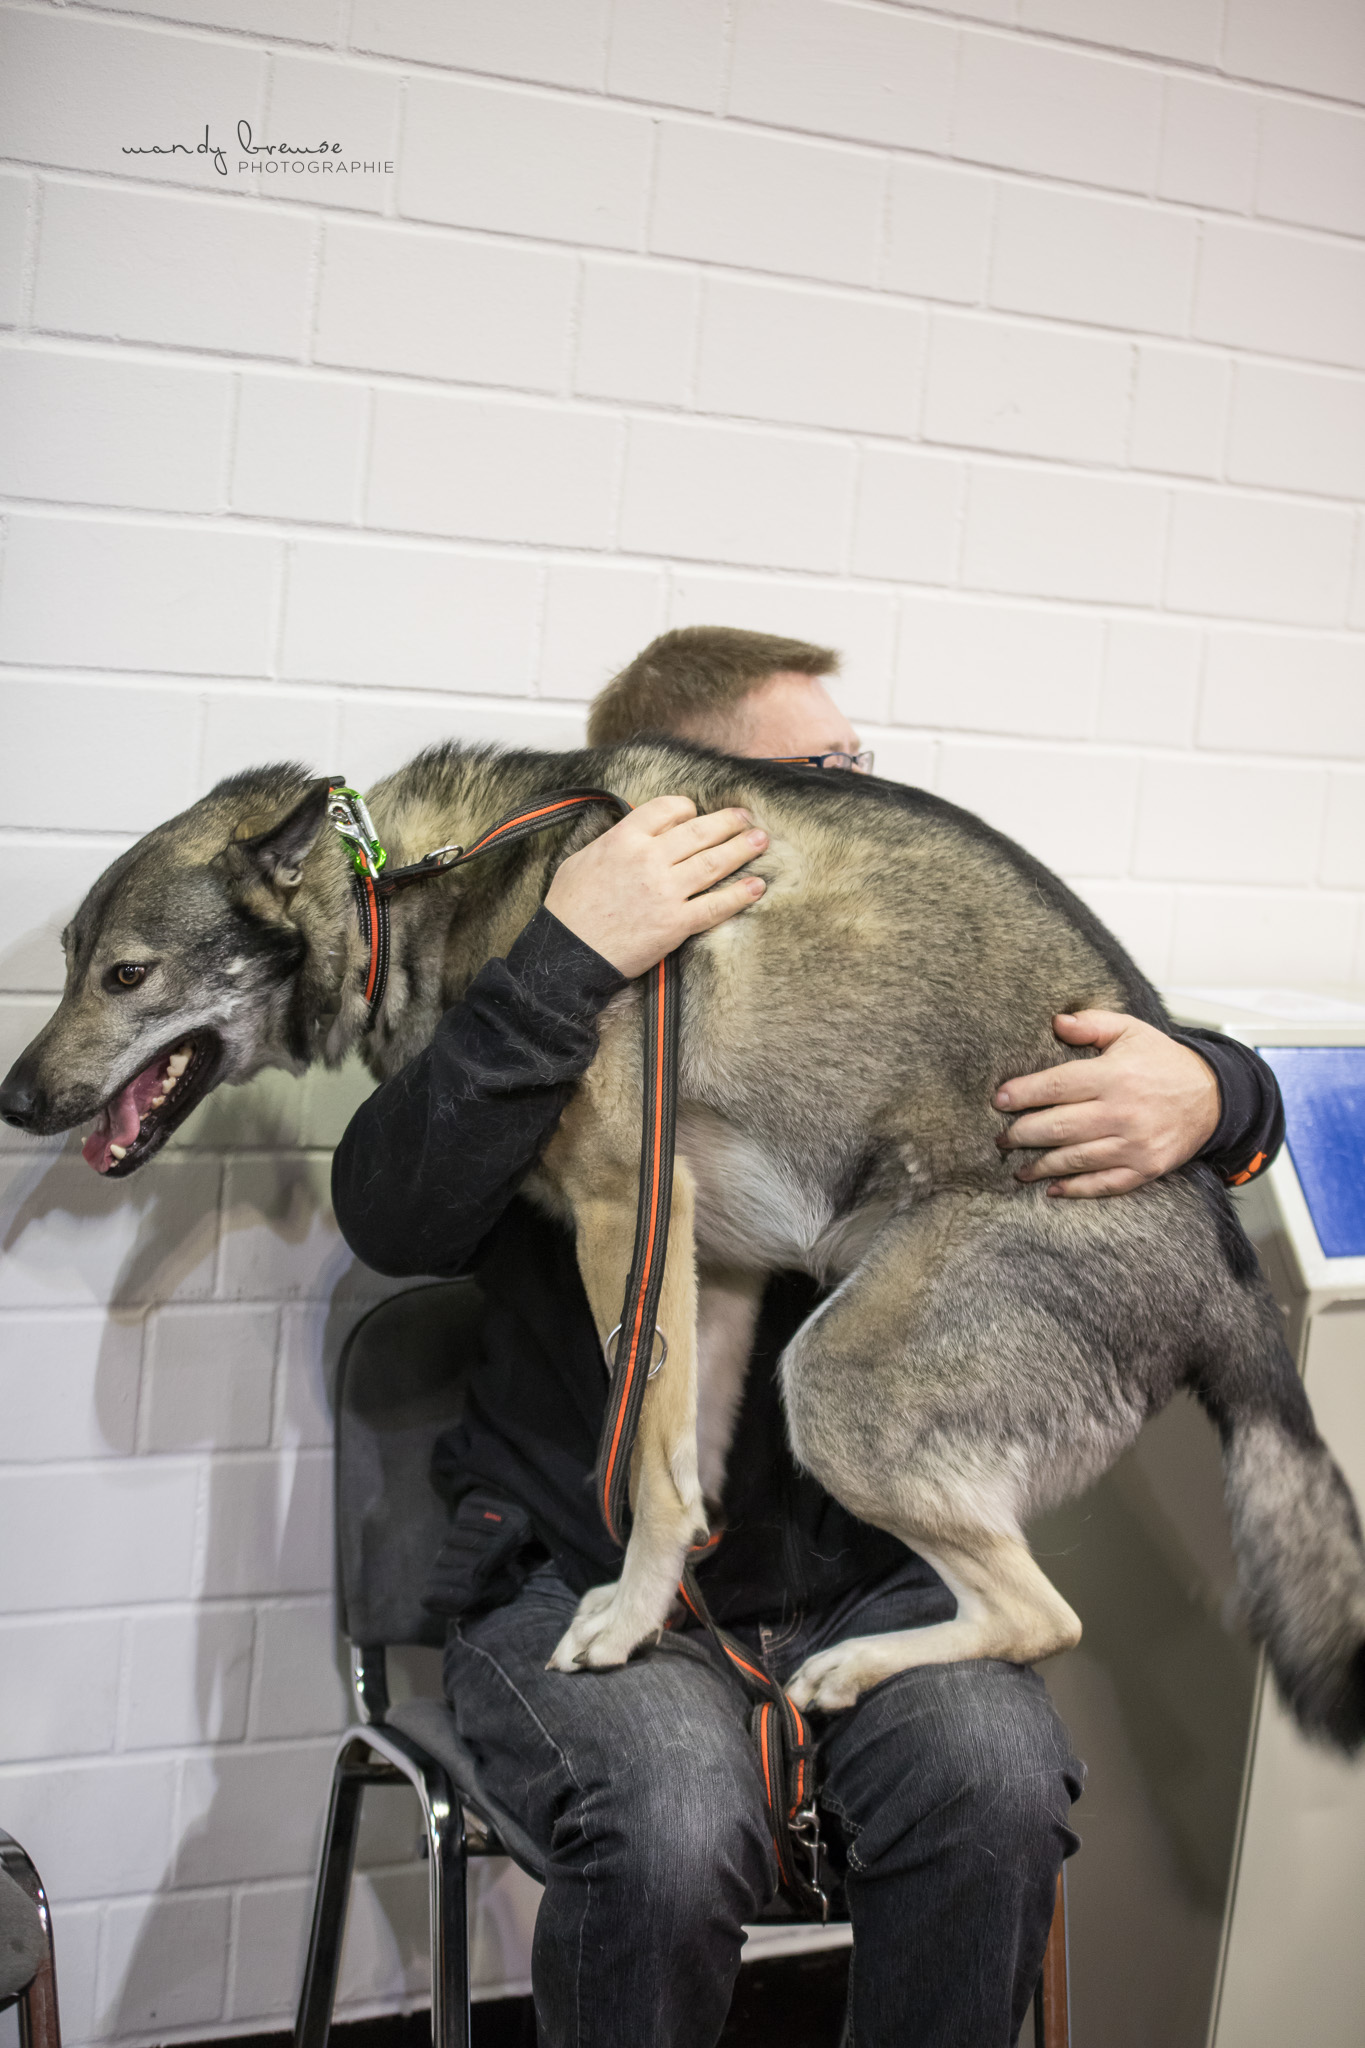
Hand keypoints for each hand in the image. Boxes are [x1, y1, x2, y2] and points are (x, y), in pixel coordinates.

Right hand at [544, 795, 767, 979]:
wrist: (567, 954)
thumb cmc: (569, 909)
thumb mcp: (581, 859)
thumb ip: (614, 841)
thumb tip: (636, 834)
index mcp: (624, 839)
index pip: (667, 809)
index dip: (687, 808)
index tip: (696, 814)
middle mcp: (649, 859)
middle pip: (699, 831)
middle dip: (728, 822)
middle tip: (747, 818)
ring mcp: (665, 892)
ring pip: (714, 862)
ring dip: (742, 849)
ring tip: (761, 840)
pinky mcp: (676, 924)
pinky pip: (715, 905)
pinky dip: (739, 895)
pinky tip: (756, 887)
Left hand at [993, 1011, 1219, 1198]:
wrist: (1214, 1097)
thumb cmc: (1164, 1062)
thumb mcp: (1131, 1031)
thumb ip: (1092, 1025)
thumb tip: (1056, 1021)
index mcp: (1115, 1075)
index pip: (1057, 1085)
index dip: (1024, 1093)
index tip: (999, 1100)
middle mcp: (1122, 1112)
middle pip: (1058, 1127)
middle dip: (1022, 1134)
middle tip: (1001, 1138)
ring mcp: (1135, 1144)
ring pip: (1075, 1159)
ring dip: (1040, 1166)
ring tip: (1017, 1167)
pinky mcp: (1146, 1168)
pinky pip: (1104, 1184)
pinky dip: (1076, 1189)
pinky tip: (1052, 1189)